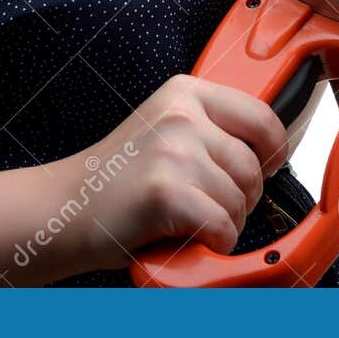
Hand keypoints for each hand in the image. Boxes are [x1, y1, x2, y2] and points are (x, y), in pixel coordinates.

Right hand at [61, 74, 289, 269]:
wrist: (63, 208)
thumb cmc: (117, 178)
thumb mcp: (165, 130)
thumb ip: (213, 129)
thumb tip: (275, 148)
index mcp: (185, 92)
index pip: (262, 117)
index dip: (273, 151)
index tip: (266, 169)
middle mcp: (181, 114)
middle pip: (253, 167)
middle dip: (243, 199)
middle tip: (209, 206)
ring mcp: (172, 150)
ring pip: (240, 201)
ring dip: (225, 224)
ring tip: (190, 221)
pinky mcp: (165, 191)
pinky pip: (222, 227)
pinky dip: (212, 244)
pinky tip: (186, 237)